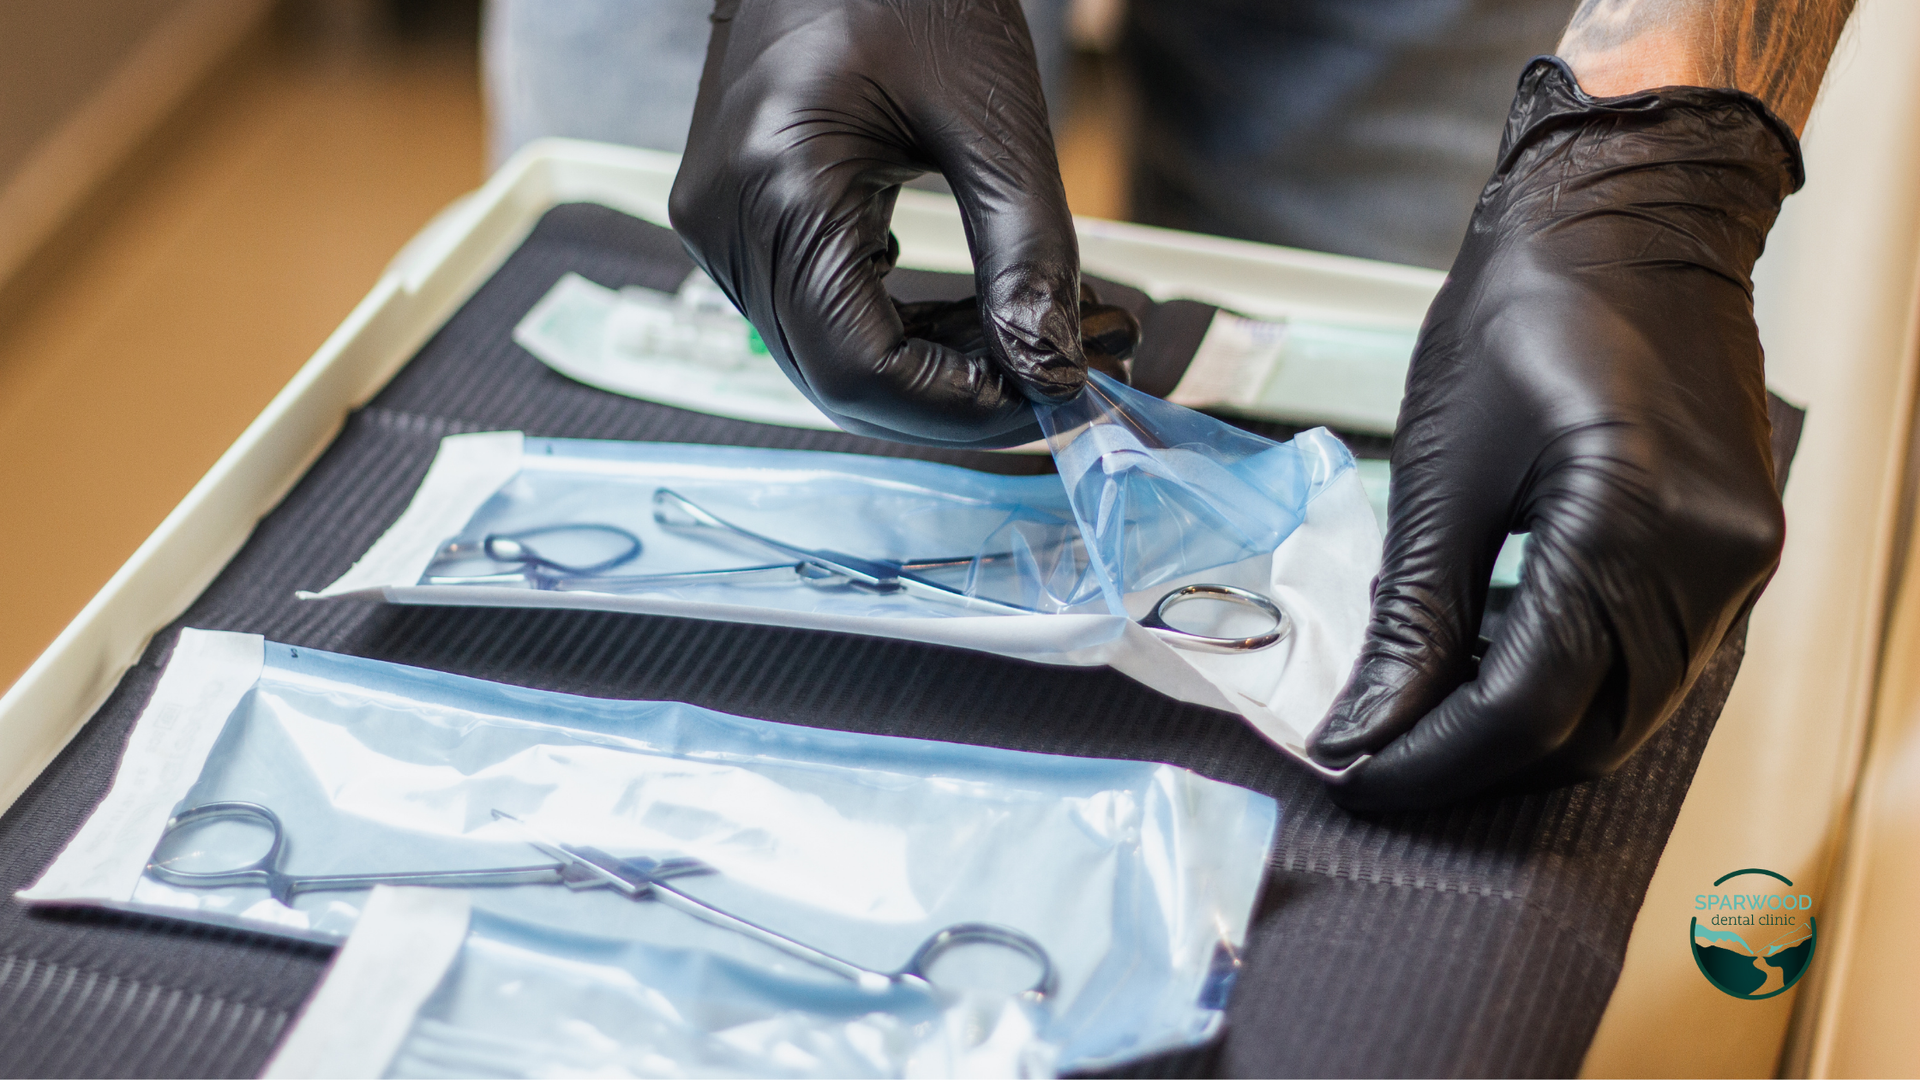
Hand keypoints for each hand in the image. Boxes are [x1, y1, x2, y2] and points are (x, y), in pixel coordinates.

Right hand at [670, 0, 1089, 447]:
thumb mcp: (991, 115)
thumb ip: (1026, 252)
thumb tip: (1056, 372)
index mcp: (776, 187)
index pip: (858, 369)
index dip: (961, 407)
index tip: (1055, 399)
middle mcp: (726, 223)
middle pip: (840, 380)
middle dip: (960, 397)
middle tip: (1063, 377)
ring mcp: (722, 226)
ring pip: (832, 359)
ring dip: (938, 371)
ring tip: (1036, 342)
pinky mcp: (742, 221)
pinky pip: (821, 315)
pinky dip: (905, 333)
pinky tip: (977, 314)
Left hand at [1309, 58, 1801, 808]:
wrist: (1628, 216)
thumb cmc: (1530, 308)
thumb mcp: (1442, 469)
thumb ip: (1411, 618)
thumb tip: (1363, 729)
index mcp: (1629, 524)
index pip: (1527, 707)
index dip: (1432, 760)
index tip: (1358, 777)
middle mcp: (1710, 559)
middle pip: (1589, 732)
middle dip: (1476, 760)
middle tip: (1381, 751)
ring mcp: (1738, 560)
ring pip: (1630, 712)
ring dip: (1528, 731)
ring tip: (1428, 711)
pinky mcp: (1737, 552)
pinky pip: (1659, 662)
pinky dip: (1577, 682)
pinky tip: (1502, 661)